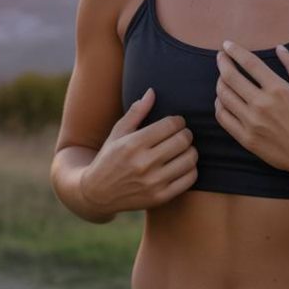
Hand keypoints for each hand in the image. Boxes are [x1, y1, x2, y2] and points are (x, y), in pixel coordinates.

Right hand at [81, 88, 197, 213]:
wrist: (97, 194)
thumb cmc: (109, 158)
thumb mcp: (117, 133)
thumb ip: (136, 112)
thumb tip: (152, 91)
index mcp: (133, 144)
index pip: (170, 125)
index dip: (178, 121)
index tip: (176, 122)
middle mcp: (144, 163)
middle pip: (182, 140)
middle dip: (186, 133)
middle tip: (183, 134)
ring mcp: (153, 182)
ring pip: (189, 159)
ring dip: (191, 150)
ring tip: (184, 148)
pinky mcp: (160, 197)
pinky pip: (189, 179)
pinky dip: (191, 169)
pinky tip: (183, 165)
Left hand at [214, 41, 288, 176]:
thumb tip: (280, 48)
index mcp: (278, 88)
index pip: (249, 63)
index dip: (235, 51)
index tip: (227, 44)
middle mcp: (262, 103)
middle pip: (231, 77)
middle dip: (222, 62)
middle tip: (220, 57)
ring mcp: (252, 122)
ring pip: (224, 96)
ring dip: (219, 82)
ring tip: (222, 77)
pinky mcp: (246, 138)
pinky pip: (223, 117)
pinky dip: (219, 104)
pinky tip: (222, 99)